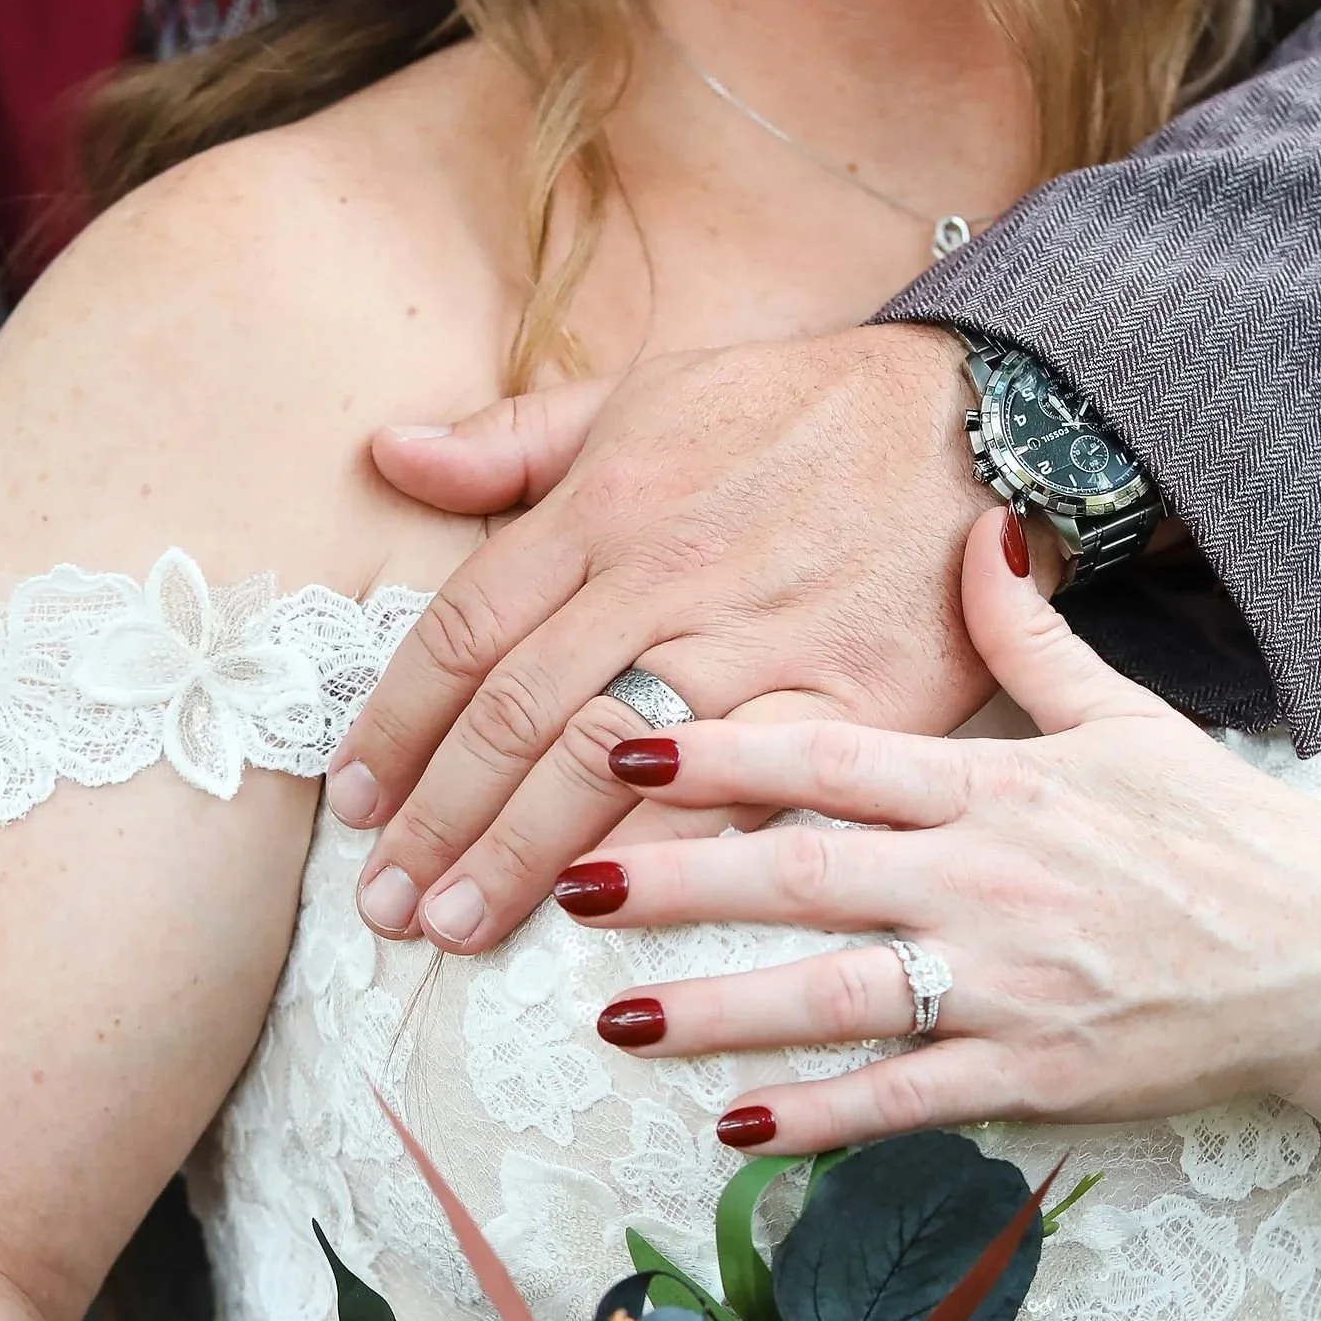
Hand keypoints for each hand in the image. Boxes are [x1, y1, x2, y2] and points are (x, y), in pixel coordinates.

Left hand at [331, 325, 1004, 952]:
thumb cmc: (789, 410)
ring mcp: (754, 645)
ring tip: (458, 928)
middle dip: (440, 816)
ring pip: (610, 765)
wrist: (969, 419)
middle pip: (520, 713)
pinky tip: (608, 913)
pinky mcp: (846, 704)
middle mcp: (662, 578)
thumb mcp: (641, 392)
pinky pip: (740, 796)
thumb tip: (388, 453)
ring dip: (522, 856)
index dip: (396, 721)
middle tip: (384, 901)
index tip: (351, 797)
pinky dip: (667, 854)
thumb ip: (509, 440)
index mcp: (604, 505)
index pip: (466, 629)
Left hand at [564, 507, 1320, 1150]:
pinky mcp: (1038, 1075)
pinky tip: (731, 1125)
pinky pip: (908, 1097)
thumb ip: (1026, 629)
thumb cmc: (1217, 828)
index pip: (830, 755)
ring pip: (839, 995)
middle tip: (569, 883)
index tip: (614, 743)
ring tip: (614, 1017)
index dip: (718, 750)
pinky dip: (820, 1115)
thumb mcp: (1121, 712)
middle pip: (807, 873)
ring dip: (721, 1009)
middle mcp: (986, 874)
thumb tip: (978, 523)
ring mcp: (1008, 980)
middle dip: (679, 878)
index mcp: (993, 779)